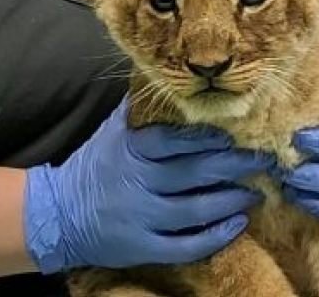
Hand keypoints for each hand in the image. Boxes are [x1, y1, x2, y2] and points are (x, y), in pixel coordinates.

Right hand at [23, 101, 274, 273]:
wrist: (54, 214)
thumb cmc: (97, 164)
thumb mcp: (115, 130)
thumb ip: (144, 106)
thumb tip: (170, 69)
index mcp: (132, 149)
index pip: (175, 139)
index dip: (209, 138)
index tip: (236, 135)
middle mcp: (137, 183)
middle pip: (195, 172)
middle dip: (236, 165)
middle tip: (264, 160)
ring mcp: (139, 218)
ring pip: (195, 210)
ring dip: (232, 200)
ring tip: (257, 192)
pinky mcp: (141, 248)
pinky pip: (185, 246)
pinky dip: (215, 237)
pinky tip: (238, 224)